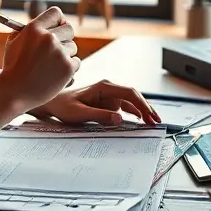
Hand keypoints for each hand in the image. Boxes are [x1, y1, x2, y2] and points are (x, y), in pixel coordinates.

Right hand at [0, 7, 79, 112]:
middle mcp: (49, 38)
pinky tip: (55, 74)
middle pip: (69, 29)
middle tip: (57, 47)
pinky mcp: (68, 67)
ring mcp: (60, 53)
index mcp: (34, 28)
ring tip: (50, 66)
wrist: (14, 93)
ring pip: (73, 47)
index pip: (56, 13)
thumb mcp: (13, 42)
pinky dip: (68, 68)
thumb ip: (29, 30)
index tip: (57, 27)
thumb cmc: (13, 68)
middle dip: (64, 37)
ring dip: (65, 55)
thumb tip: (45, 24)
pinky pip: (76, 62)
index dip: (58, 20)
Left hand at [32, 79, 161, 125]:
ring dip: (143, 111)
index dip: (142, 104)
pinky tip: (142, 121)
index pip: (129, 93)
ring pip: (132, 102)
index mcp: (104, 87)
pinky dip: (135, 114)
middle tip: (157, 122)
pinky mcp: (108, 103)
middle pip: (134, 97)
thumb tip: (120, 119)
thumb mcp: (79, 114)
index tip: (150, 116)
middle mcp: (109, 89)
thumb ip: (99, 116)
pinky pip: (126, 107)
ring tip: (152, 123)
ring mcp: (110, 96)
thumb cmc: (63, 106)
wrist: (54, 104)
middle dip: (147, 108)